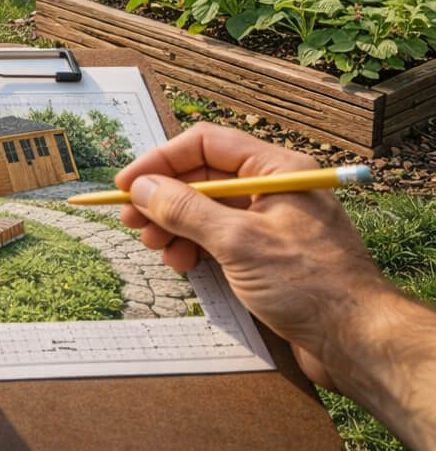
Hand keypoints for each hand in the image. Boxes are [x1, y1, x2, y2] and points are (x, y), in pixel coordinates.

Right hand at [116, 121, 382, 382]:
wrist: (356, 341)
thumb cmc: (312, 285)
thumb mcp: (238, 242)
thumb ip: (185, 210)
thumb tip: (143, 188)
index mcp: (276, 170)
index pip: (206, 145)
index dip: (162, 160)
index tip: (128, 183)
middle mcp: (273, 189)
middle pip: (203, 178)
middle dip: (164, 198)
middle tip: (131, 220)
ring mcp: (270, 223)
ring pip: (206, 210)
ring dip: (174, 225)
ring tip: (157, 248)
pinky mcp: (267, 254)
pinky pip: (218, 237)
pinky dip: (194, 246)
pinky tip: (183, 263)